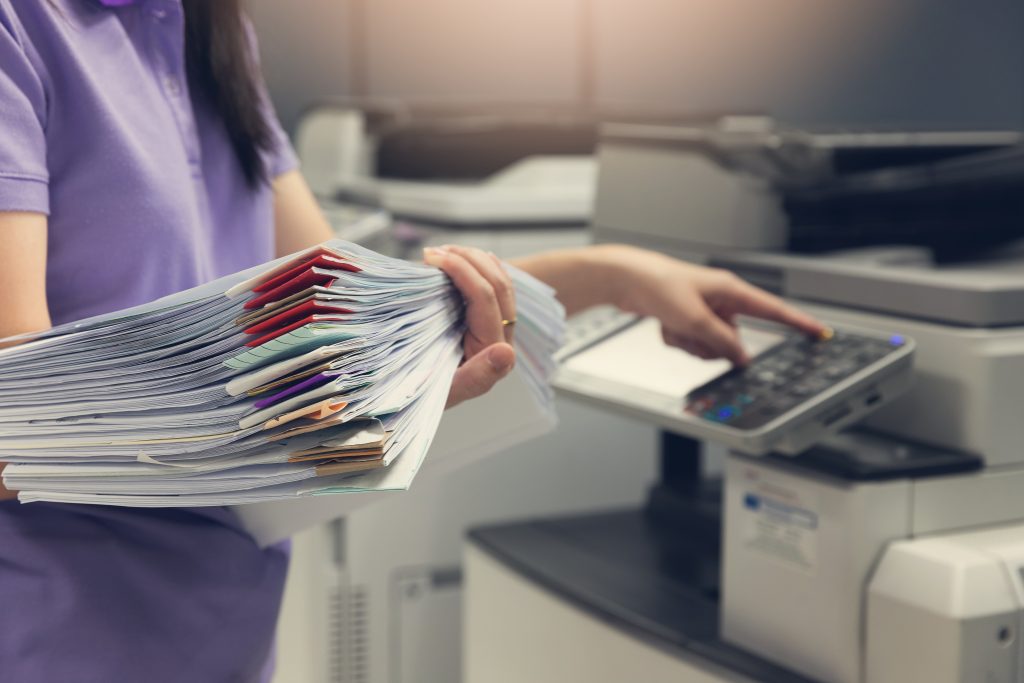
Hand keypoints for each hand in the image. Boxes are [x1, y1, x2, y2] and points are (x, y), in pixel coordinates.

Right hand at [423, 245, 516, 408]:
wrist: (413, 402)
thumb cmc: (423, 398)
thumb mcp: (443, 393)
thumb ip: (476, 378)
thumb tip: (505, 353)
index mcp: (495, 354)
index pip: (486, 299)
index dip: (462, 271)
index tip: (432, 257)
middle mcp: (503, 340)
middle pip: (497, 284)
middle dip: (466, 258)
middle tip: (432, 251)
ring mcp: (497, 329)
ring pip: (498, 280)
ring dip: (472, 259)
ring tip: (441, 252)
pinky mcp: (487, 323)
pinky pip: (491, 286)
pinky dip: (476, 267)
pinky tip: (458, 257)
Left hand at [612, 246, 824, 364]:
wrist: (624, 279)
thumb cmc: (658, 285)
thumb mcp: (694, 319)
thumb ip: (722, 341)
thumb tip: (742, 358)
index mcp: (731, 291)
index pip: (773, 310)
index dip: (799, 323)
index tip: (820, 334)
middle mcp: (721, 300)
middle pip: (733, 340)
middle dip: (710, 344)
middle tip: (689, 330)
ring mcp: (704, 311)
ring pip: (710, 346)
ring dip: (690, 343)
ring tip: (672, 324)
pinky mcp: (687, 319)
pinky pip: (690, 343)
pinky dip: (676, 339)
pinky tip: (663, 324)